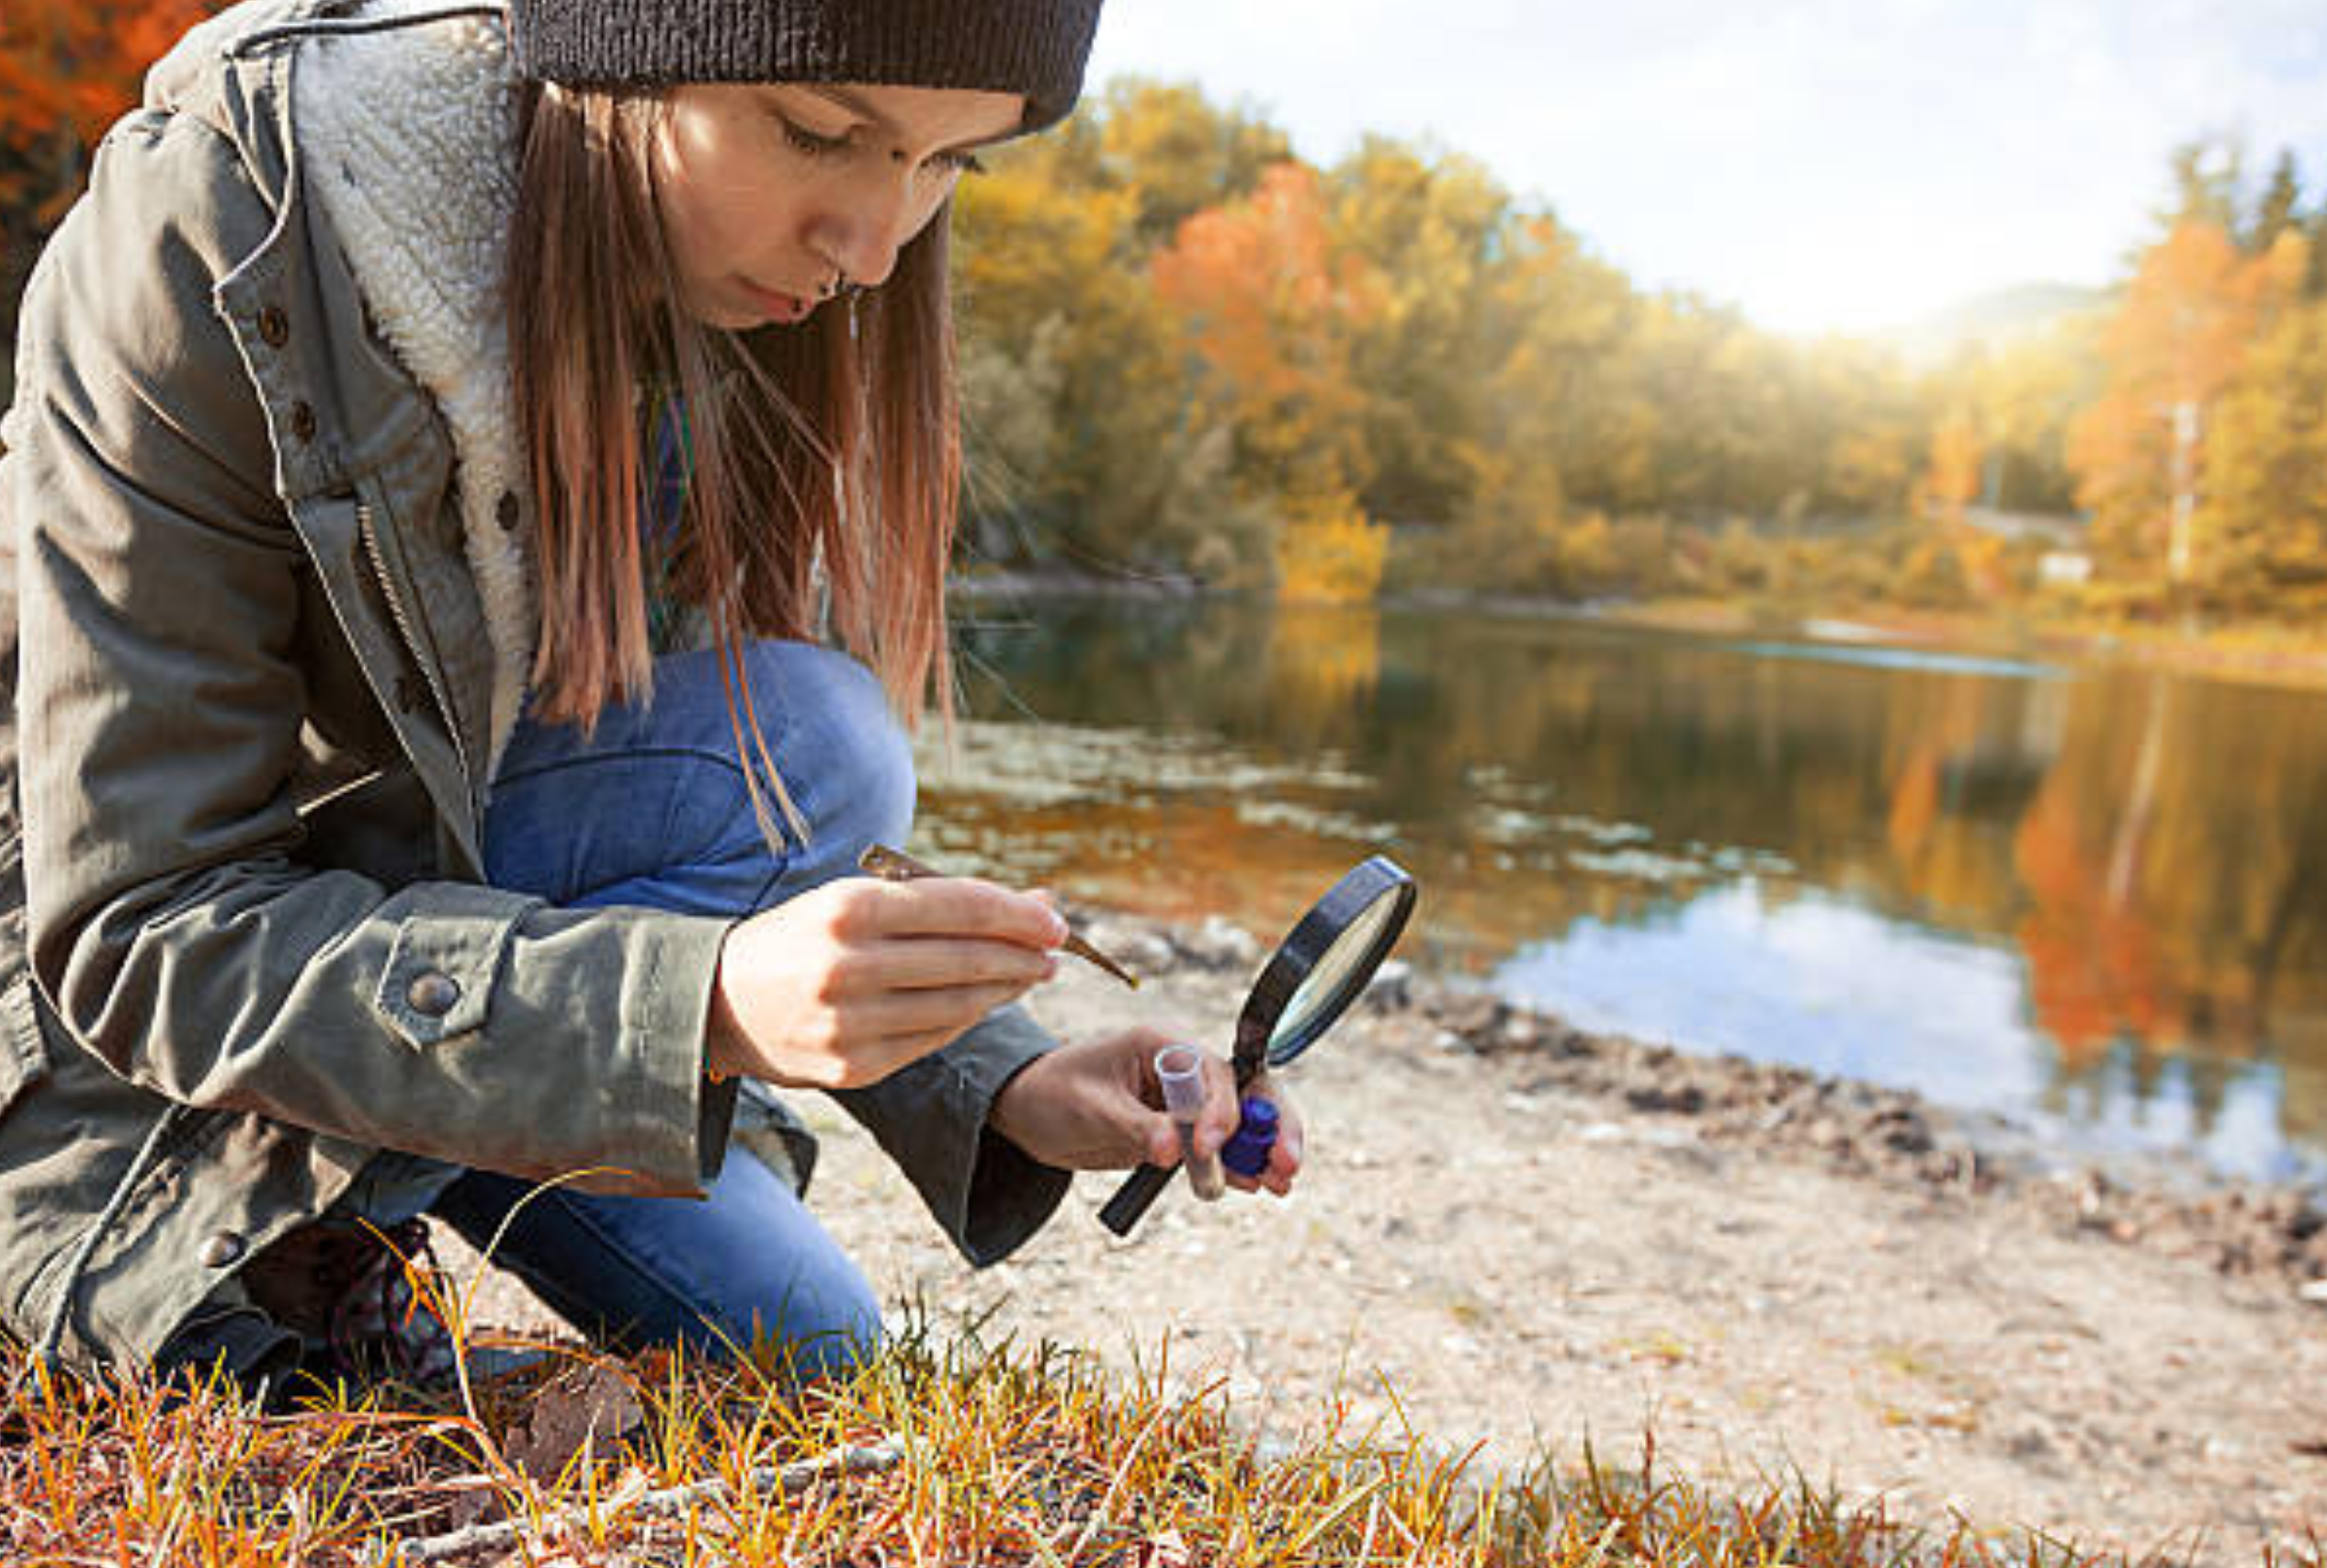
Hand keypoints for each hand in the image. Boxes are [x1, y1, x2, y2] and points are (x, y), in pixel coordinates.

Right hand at [707, 874, 1063, 1090]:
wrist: (716, 1003)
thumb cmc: (800, 939)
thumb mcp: (851, 901)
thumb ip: (936, 901)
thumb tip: (1033, 901)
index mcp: (846, 911)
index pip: (957, 907)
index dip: (1016, 913)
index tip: (1054, 918)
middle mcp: (848, 968)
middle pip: (965, 958)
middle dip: (1023, 953)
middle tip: (1056, 950)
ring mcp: (850, 1024)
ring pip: (957, 1004)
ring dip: (1005, 988)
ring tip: (1031, 974)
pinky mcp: (854, 1068)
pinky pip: (933, 1039)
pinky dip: (967, 1018)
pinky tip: (986, 1002)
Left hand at [989, 1028, 1305, 1197]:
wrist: (1027, 1113)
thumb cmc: (1052, 1094)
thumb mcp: (1089, 1109)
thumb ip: (1135, 1127)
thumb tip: (1174, 1150)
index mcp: (1162, 1045)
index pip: (1213, 1071)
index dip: (1223, 1109)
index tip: (1210, 1147)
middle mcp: (1183, 1069)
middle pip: (1245, 1090)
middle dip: (1271, 1124)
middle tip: (1285, 1164)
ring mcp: (1185, 1102)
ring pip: (1242, 1121)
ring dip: (1263, 1150)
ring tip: (1282, 1182)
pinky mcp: (1181, 1133)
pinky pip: (1221, 1147)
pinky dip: (1240, 1165)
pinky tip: (1259, 1185)